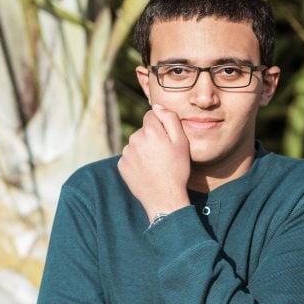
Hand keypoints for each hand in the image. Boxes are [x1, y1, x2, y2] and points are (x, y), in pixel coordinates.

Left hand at [118, 105, 191, 220]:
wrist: (164, 197)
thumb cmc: (177, 169)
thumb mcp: (182, 142)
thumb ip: (170, 119)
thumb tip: (157, 106)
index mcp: (149, 130)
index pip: (152, 115)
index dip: (162, 126)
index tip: (168, 139)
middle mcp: (134, 138)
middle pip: (144, 130)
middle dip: (152, 138)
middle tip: (165, 155)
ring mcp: (126, 153)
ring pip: (136, 144)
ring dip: (144, 150)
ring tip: (157, 165)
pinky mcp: (122, 165)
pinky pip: (130, 157)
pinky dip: (137, 161)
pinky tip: (148, 171)